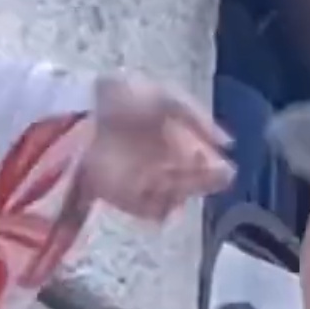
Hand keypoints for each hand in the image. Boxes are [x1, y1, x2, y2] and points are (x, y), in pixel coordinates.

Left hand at [78, 77, 232, 220]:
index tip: (223, 167)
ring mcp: (143, 181)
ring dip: (182, 192)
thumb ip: (199, 118)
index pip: (204, 160)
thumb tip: (228, 144)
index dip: (215, 166)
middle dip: (202, 181)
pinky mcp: (123, 196)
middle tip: (209, 176)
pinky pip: (151, 211)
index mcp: (174, 138)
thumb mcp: (167, 97)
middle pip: (191, 181)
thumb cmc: (122, 97)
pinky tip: (163, 195)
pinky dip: (160, 208)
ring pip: (175, 197)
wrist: (80, 109)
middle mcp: (162, 162)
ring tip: (176, 177)